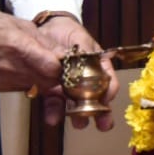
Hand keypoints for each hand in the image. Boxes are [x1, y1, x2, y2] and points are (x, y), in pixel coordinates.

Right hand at [0, 5, 61, 98]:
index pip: (53, 69)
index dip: (65, 68)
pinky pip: (22, 87)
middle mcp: (10, 68)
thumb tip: (66, 55)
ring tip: (43, 65)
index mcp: (18, 48)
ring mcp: (2, 80)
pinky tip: (25, 68)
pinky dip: (29, 79)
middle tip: (62, 66)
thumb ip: (45, 43)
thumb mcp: (22, 25)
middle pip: (47, 82)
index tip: (71, 63)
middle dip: (58, 76)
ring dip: (45, 79)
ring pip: (36, 86)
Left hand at [35, 15, 118, 130]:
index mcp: (98, 67)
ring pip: (75, 105)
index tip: (107, 101)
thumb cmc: (67, 32)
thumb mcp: (80, 39)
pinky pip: (53, 104)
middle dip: (100, 114)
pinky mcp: (50, 90)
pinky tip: (53, 119)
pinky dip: (53, 113)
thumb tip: (91, 59)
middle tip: (103, 124)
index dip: (109, 92)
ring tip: (79, 124)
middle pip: (95, 99)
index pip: (109, 82)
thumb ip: (86, 51)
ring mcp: (68, 87)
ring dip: (78, 117)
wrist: (44, 29)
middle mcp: (85, 80)